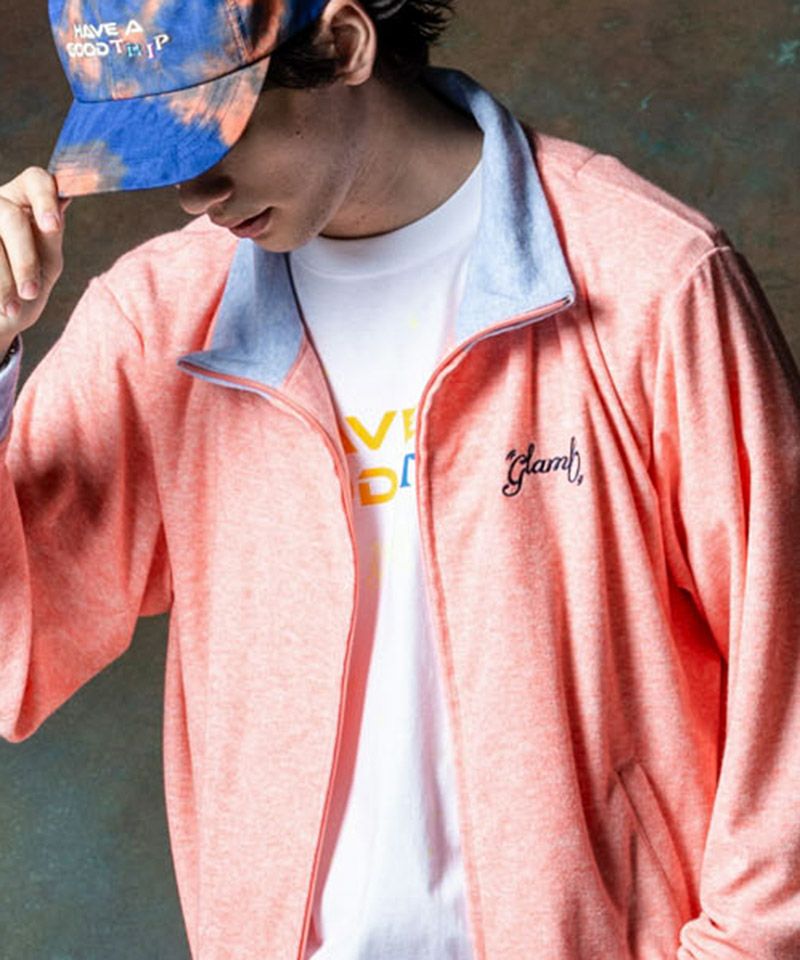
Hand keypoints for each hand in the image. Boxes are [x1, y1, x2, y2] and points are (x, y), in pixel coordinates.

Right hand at [0, 167, 71, 352]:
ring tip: (11, 308)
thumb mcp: (47, 262)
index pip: (37, 180)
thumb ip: (50, 235)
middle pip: (11, 216)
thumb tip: (63, 201)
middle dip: (24, 260)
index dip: (45, 199)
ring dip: (3, 279)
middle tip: (30, 292)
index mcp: (27, 200)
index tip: (52, 227)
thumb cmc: (27, 286)